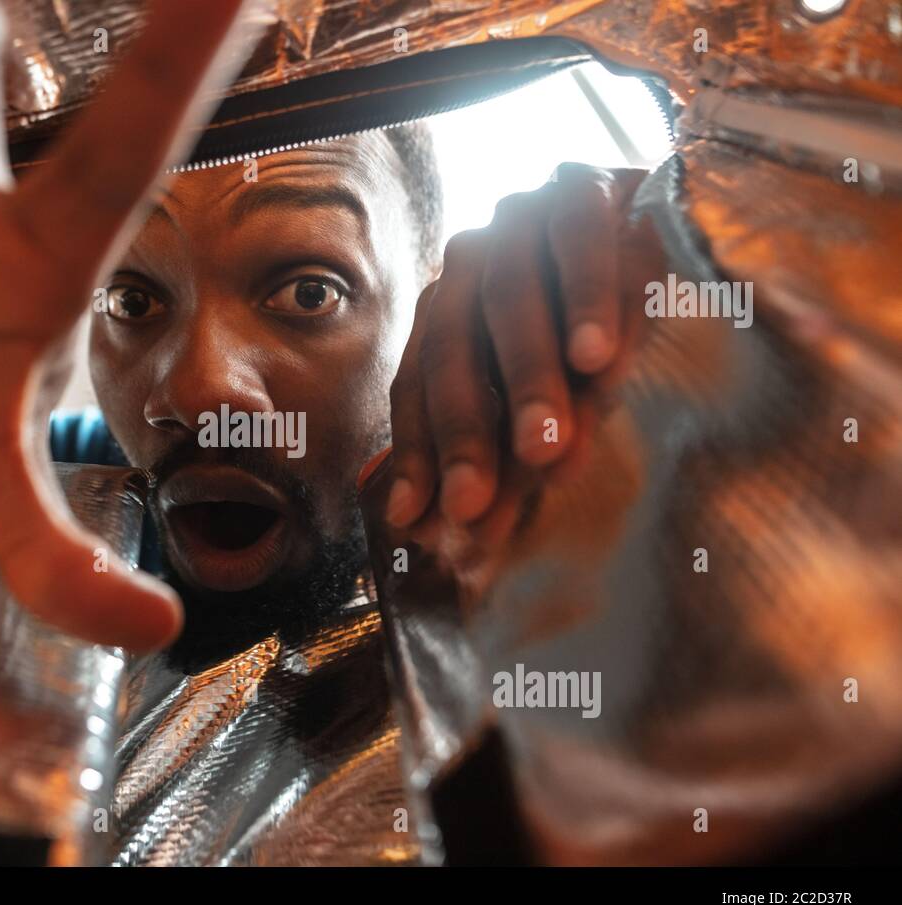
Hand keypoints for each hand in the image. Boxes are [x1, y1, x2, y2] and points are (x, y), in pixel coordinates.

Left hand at [385, 163, 651, 535]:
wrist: (661, 211)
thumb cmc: (594, 324)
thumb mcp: (552, 396)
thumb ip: (511, 455)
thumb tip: (467, 541)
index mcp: (447, 310)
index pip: (419, 387)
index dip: (418, 457)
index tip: (422, 525)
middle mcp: (469, 263)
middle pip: (454, 353)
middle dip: (465, 436)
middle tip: (476, 506)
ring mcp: (518, 221)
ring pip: (510, 302)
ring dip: (528, 381)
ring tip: (546, 448)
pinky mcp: (580, 188)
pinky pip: (579, 244)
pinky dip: (587, 303)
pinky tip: (597, 360)